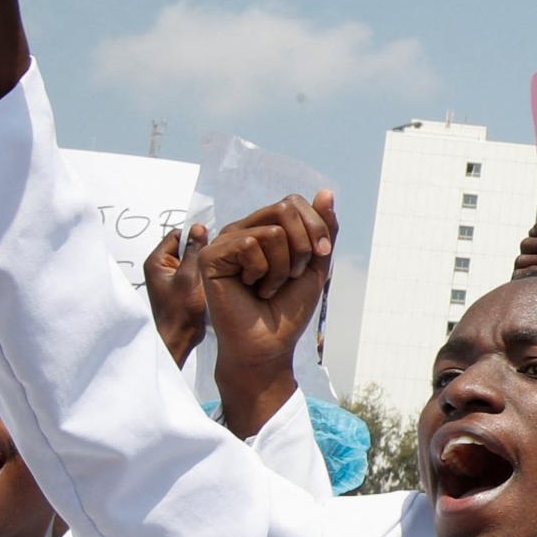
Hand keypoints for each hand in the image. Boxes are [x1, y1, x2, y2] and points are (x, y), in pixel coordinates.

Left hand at [143, 224, 211, 367]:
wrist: (178, 340)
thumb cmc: (181, 312)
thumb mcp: (190, 276)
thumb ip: (195, 251)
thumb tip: (199, 227)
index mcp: (157, 262)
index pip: (177, 235)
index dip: (196, 236)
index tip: (213, 244)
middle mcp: (160, 268)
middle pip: (184, 247)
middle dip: (201, 250)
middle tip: (217, 258)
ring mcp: (169, 278)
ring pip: (190, 260)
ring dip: (204, 263)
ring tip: (217, 270)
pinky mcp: (178, 288)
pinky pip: (192, 272)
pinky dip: (203, 274)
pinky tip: (215, 281)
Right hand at [201, 193, 336, 436]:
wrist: (269, 345)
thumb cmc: (288, 309)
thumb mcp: (315, 264)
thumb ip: (322, 230)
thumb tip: (325, 191)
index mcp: (265, 229)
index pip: (294, 202)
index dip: (316, 227)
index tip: (321, 257)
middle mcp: (242, 230)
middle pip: (285, 208)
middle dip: (303, 246)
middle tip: (291, 276)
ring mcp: (225, 242)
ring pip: (273, 231)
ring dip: (282, 266)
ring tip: (268, 287)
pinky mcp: (210, 256)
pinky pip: (249, 244)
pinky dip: (261, 271)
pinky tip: (250, 288)